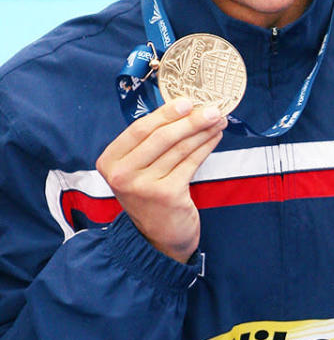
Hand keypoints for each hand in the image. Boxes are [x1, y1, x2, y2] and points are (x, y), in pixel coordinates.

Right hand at [97, 97, 226, 261]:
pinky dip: (204, 148)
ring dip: (202, 132)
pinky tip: (214, 138)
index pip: (138, 130)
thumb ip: (149, 144)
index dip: (164, 113)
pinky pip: (190, 163)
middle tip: (211, 109)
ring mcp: (144, 186)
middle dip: (189, 120)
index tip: (187, 101)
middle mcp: (122, 174)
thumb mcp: (138, 170)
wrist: (158, 238)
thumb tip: (181, 109)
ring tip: (217, 121)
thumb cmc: (150, 198)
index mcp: (109, 162)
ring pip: (179, 149)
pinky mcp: (167, 195)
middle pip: (160, 137)